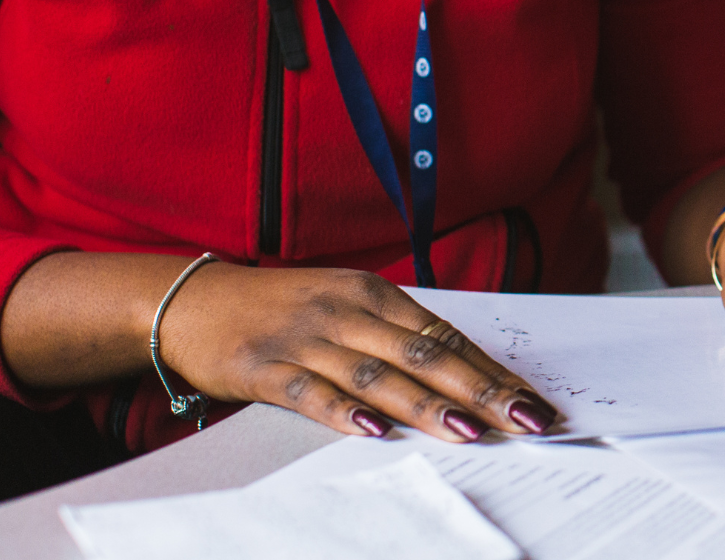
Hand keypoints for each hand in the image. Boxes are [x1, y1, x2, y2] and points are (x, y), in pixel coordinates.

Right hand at [160, 263, 561, 440]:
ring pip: (377, 374)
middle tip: (524, 420)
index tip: (532, 401)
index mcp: (374, 294)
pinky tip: (372, 430)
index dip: (490, 370)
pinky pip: (309, 391)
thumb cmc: (285, 309)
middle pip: (424, 354)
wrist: (192, 301)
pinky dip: (342, 411)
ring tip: (470, 431)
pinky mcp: (262, 367)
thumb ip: (396, 338)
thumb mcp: (346, 309)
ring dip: (426, 406)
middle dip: (480, 390)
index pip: (445, 336)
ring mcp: (305, 338)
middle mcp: (346, 311)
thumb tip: (463, 377)